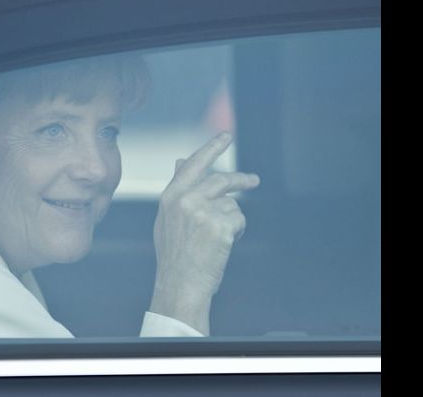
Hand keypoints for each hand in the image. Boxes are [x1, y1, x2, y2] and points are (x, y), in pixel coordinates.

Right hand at [149, 131, 259, 334]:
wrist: (180, 285)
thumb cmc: (175, 255)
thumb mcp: (168, 219)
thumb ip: (177, 189)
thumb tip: (180, 160)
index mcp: (170, 197)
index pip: (193, 164)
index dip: (211, 148)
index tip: (225, 136)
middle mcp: (185, 200)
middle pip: (221, 180)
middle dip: (240, 180)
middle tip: (254, 180)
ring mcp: (203, 213)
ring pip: (231, 203)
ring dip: (232, 219)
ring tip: (218, 239)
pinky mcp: (220, 227)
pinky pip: (239, 219)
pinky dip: (238, 232)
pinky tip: (223, 246)